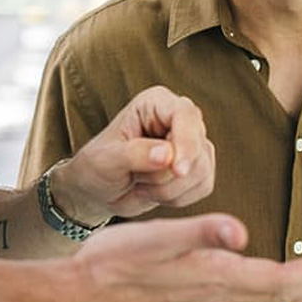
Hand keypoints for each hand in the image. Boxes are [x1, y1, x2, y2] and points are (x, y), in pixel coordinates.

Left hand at [51, 85, 214, 223]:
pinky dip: (177, 198)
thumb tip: (167, 155)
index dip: (186, 143)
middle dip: (167, 175)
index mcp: (156, 103)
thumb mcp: (107, 159)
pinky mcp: (199, 169)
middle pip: (198, 148)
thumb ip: (135, 154)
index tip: (177, 170)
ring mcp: (193, 145)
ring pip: (201, 171)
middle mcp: (179, 119)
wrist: (99, 190)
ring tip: (141, 184)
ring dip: (168, 189)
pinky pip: (203, 187)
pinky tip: (154, 192)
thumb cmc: (98, 166)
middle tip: (136, 177)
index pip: (185, 115)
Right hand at [51, 214, 301, 301]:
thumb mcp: (154, 239)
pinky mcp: (188, 298)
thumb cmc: (114, 262)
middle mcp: (211, 292)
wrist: (82, 292)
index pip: (271, 278)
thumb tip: (242, 232)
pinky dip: (261, 299)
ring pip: (256, 301)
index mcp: (210, 274)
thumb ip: (199, 233)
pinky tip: (261, 296)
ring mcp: (199, 299)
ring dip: (290, 296)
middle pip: (271, 294)